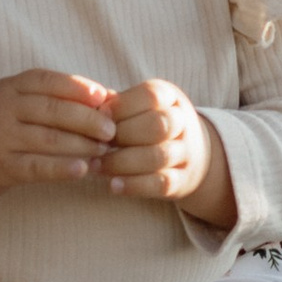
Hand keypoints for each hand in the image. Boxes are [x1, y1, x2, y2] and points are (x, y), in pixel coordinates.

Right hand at [0, 69, 117, 202]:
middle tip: (113, 130)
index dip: (79, 87)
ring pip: (50, 138)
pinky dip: (62, 168)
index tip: (105, 97)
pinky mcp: (1, 166)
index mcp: (8, 87)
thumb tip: (99, 96)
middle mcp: (3, 108)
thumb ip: (43, 97)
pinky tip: (82, 170)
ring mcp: (0, 138)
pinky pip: (37, 166)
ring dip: (83, 145)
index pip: (48, 81)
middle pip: (54, 110)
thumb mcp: (7, 100)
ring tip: (105, 151)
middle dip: (89, 119)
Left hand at [103, 79, 234, 224]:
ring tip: (96, 166)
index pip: (150, 96)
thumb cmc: (148, 124)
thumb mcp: (138, 107)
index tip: (97, 117)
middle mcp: (182, 122)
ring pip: (158, 156)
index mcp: (170, 97)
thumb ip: (115, 105)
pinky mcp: (181, 180)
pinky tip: (114, 186)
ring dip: (122, 162)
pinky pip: (160, 183)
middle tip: (97, 144)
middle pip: (158, 125)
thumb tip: (88, 105)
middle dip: (123, 135)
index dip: (121, 107)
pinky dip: (135, 185)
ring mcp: (185, 153)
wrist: (194, 154)